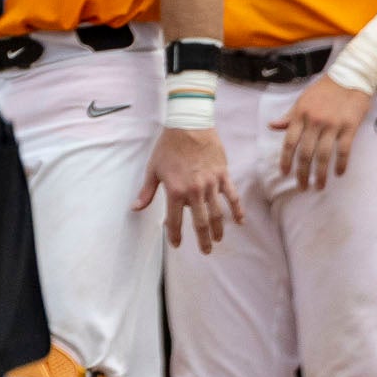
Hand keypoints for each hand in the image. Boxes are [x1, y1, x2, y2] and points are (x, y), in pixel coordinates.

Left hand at [136, 125, 240, 251]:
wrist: (189, 125)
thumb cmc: (168, 146)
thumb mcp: (153, 169)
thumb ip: (146, 191)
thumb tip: (135, 208)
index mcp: (175, 190)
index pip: (174, 220)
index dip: (175, 234)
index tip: (177, 245)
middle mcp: (194, 191)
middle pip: (200, 222)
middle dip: (203, 239)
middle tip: (205, 251)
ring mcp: (211, 184)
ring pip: (217, 213)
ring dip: (219, 229)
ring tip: (218, 240)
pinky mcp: (223, 175)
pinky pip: (232, 196)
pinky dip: (237, 210)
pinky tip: (240, 221)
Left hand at [274, 75, 369, 190]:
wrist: (350, 76)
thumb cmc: (324, 90)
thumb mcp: (302, 100)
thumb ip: (289, 116)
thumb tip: (272, 126)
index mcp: (300, 115)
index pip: (289, 142)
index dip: (285, 160)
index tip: (285, 174)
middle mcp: (314, 121)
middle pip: (305, 153)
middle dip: (302, 173)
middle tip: (302, 187)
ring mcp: (333, 125)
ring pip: (323, 155)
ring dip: (320, 174)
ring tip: (318, 186)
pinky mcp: (350, 126)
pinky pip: (344, 150)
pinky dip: (341, 164)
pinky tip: (338, 174)